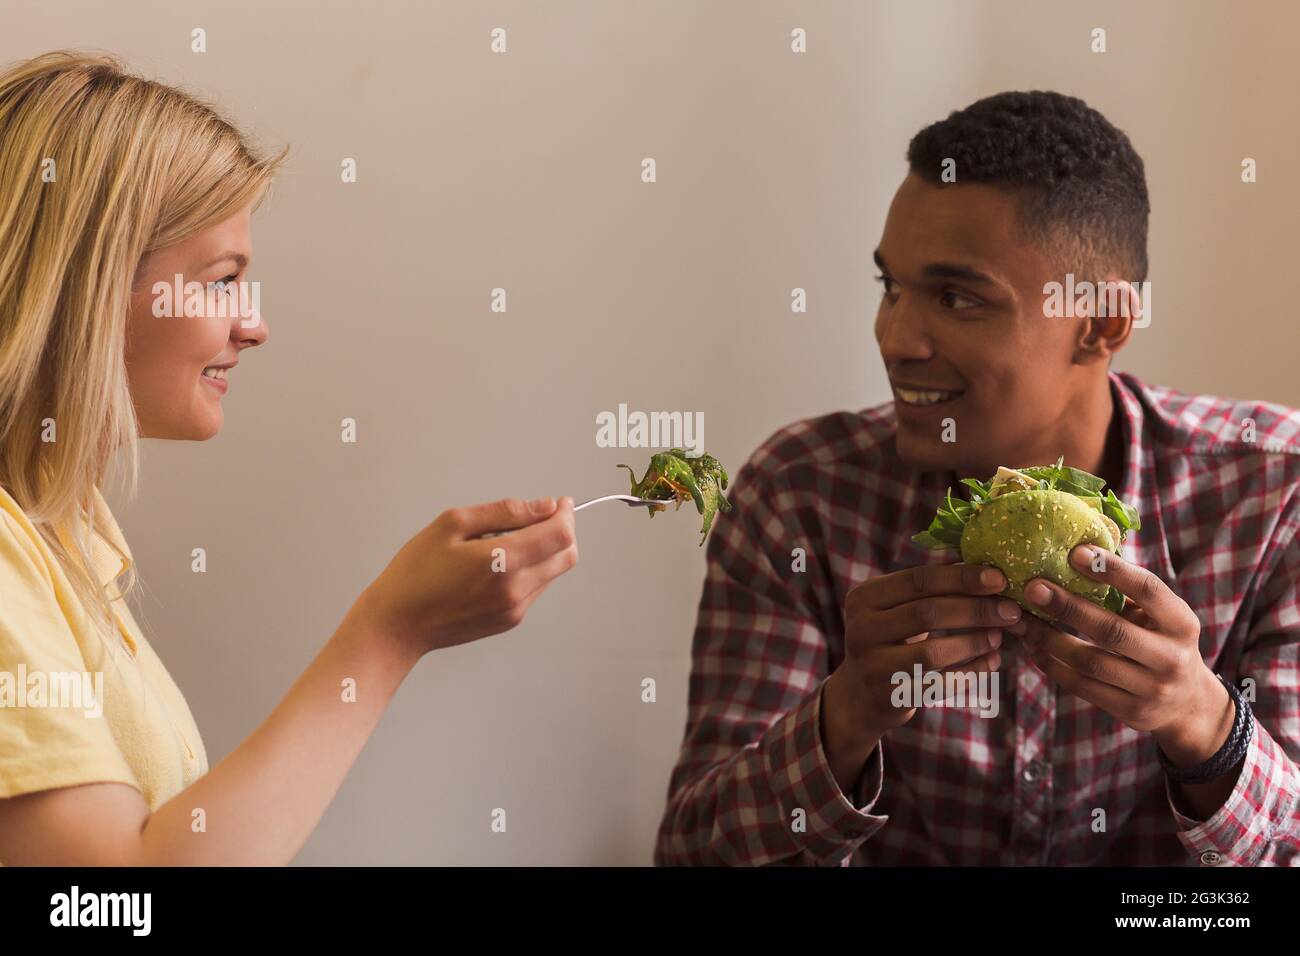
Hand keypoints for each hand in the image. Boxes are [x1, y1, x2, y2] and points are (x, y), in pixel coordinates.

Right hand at [349, 496, 578, 658]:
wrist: (398, 624)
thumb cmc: (416, 572)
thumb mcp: (452, 524)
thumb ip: (504, 512)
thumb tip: (544, 507)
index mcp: (503, 561)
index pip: (560, 535)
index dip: (566, 514)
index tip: (560, 502)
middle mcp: (516, 590)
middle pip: (566, 555)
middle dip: (562, 531)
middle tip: (541, 517)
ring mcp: (515, 609)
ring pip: (553, 572)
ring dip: (545, 551)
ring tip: (507, 541)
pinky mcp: (510, 621)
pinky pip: (536, 588)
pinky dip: (530, 570)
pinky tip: (499, 564)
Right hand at [828, 562, 1019, 736]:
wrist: (860, 692)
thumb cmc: (890, 638)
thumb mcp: (895, 607)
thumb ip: (928, 587)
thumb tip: (983, 564)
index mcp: (865, 597)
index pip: (919, 580)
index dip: (962, 578)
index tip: (999, 579)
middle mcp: (861, 629)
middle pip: (927, 613)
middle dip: (976, 610)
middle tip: (1011, 611)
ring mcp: (873, 665)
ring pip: (934, 652)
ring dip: (974, 643)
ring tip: (999, 636)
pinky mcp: (889, 696)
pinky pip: (940, 685)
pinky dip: (972, 672)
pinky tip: (992, 662)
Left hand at [1012, 544, 1232, 765]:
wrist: (1189, 705)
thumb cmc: (1163, 643)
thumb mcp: (1163, 618)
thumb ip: (1131, 593)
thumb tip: (1080, 552)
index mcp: (1181, 624)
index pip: (1148, 591)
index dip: (1112, 570)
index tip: (1075, 552)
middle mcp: (1170, 658)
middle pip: (1112, 631)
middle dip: (1068, 607)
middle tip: (1032, 587)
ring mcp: (1150, 689)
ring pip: (1090, 662)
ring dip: (1049, 639)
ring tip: (1023, 619)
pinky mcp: (1129, 711)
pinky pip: (1081, 685)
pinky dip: (1051, 664)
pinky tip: (1033, 646)